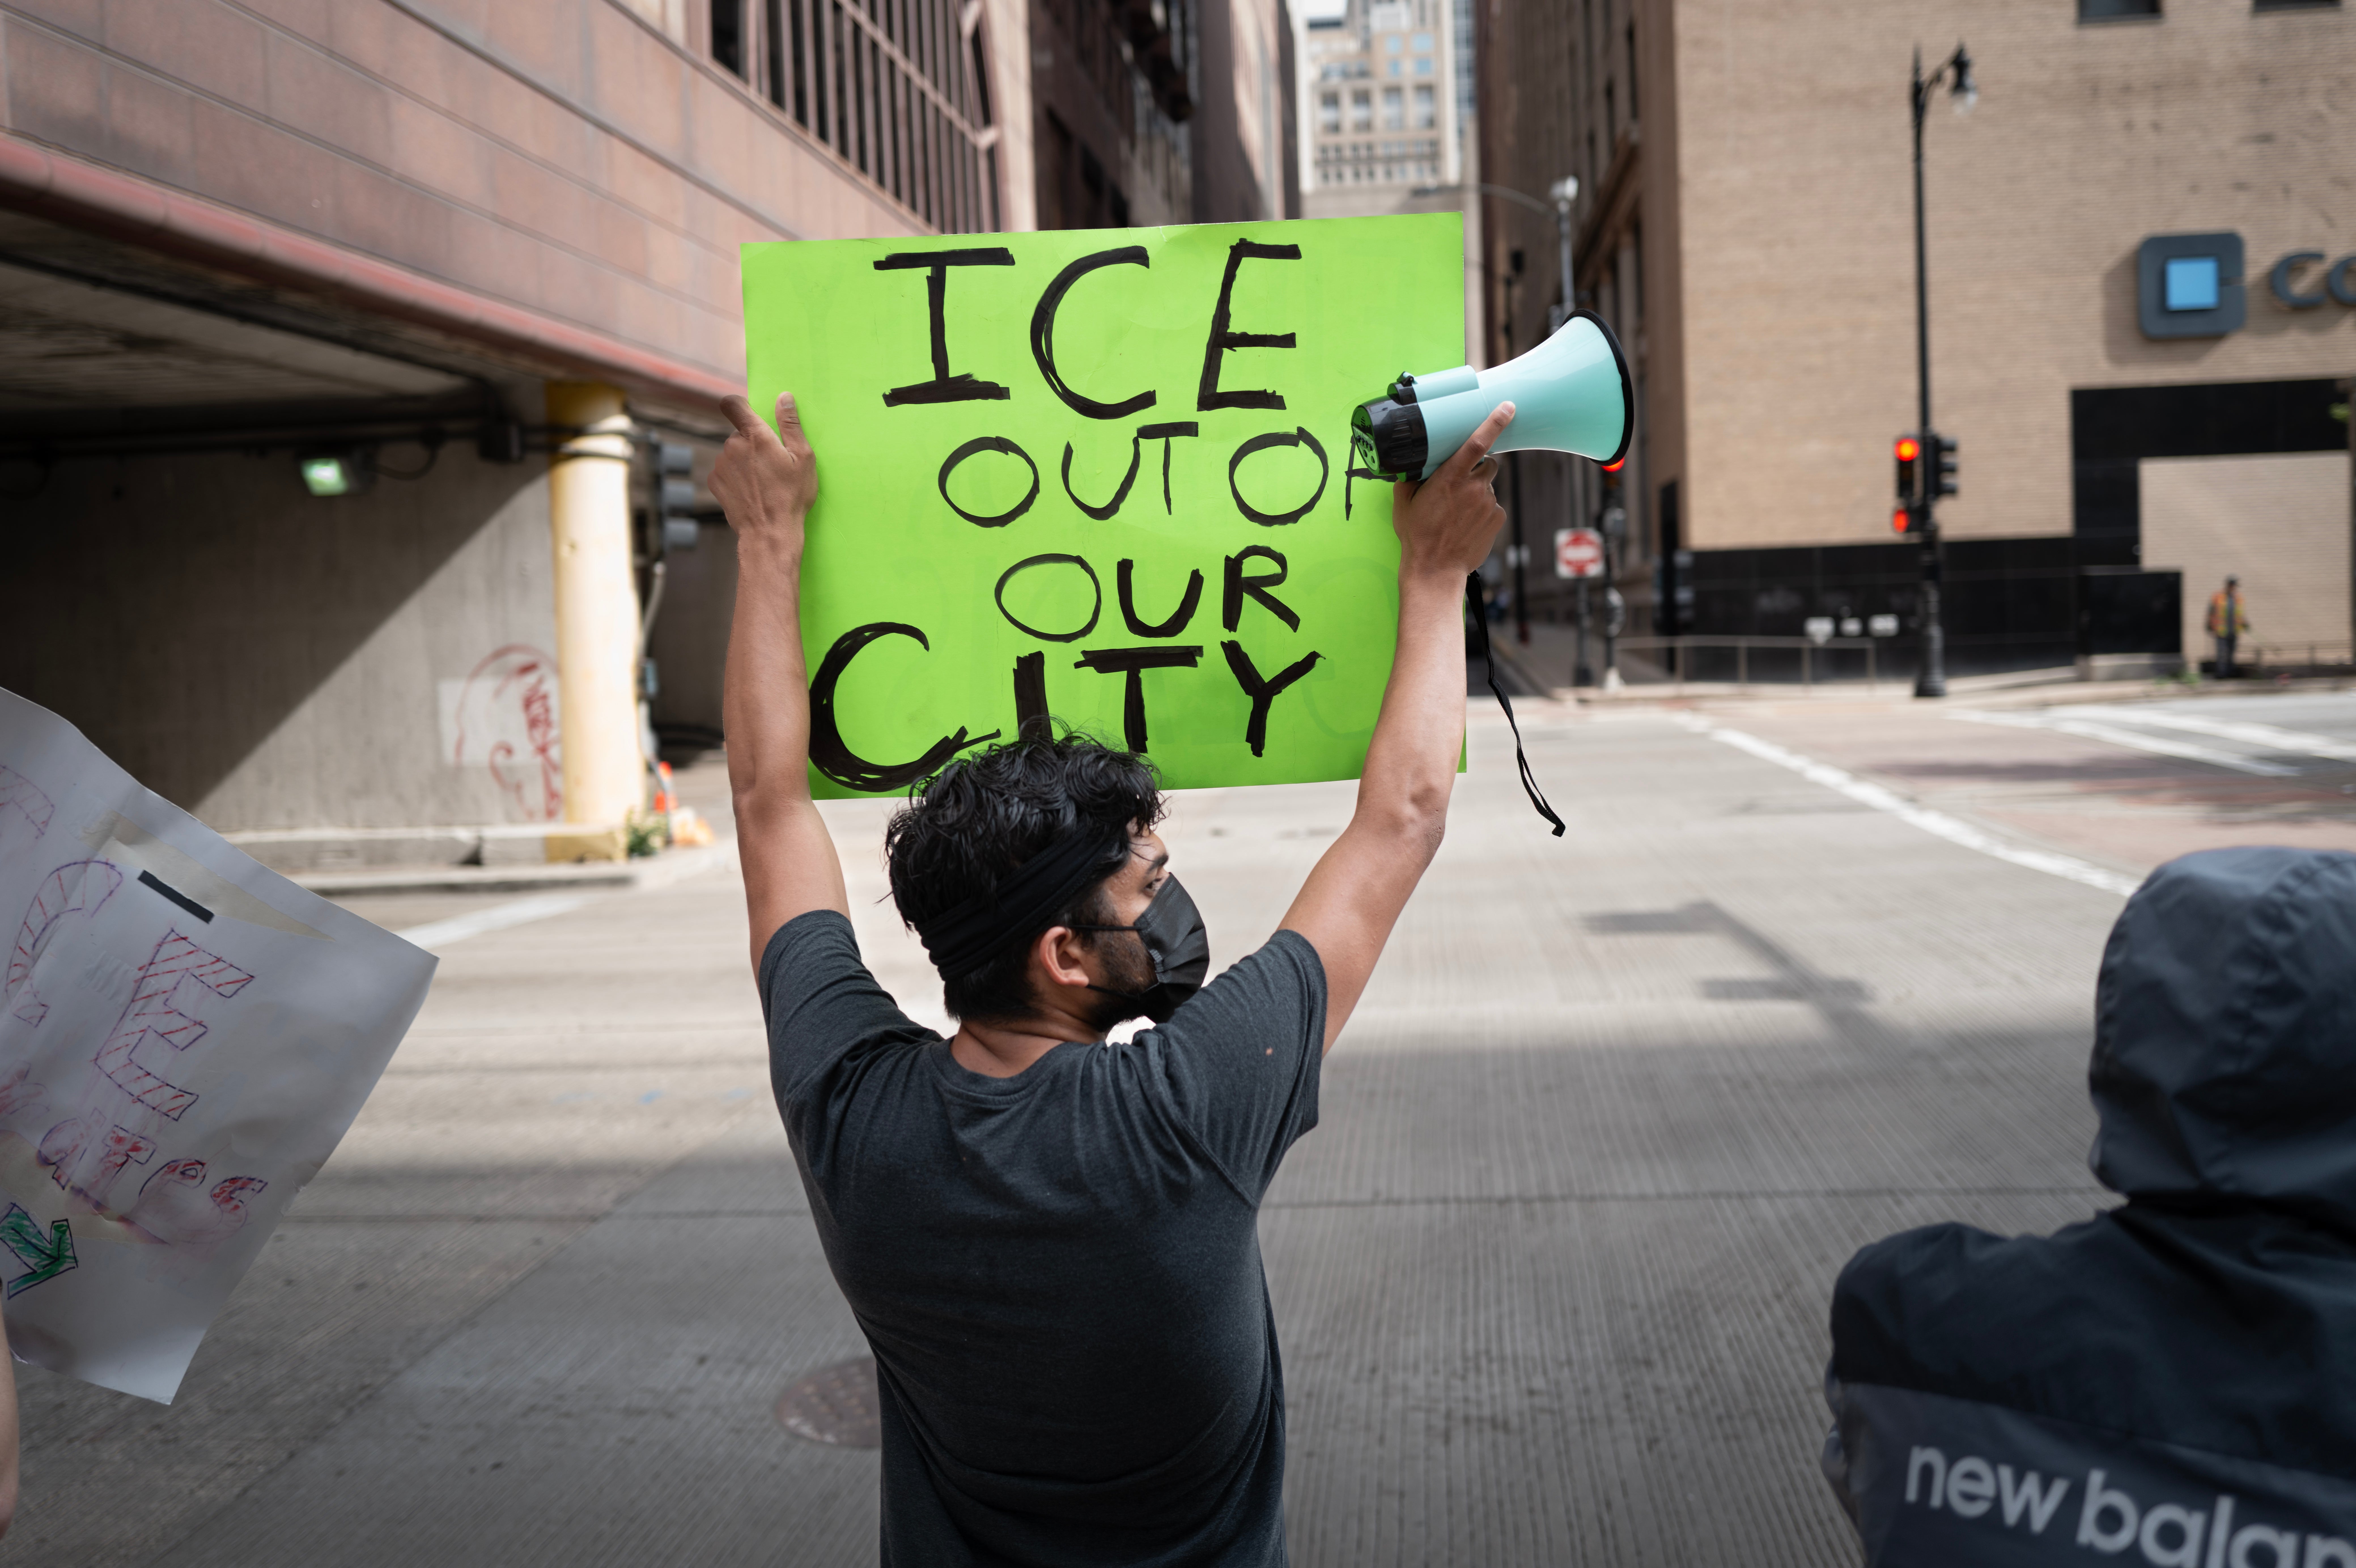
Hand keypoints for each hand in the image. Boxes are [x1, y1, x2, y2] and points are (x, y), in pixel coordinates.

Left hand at [710, 392, 817, 553]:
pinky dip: (735, 476)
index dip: (738, 405)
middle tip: (772, 464)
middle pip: (739, 433)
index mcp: (755, 435)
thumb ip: (791, 424)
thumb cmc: (791, 496)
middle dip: (753, 443)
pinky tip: (751, 491)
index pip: (733, 404)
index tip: (748, 413)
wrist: (769, 532)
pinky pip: (725, 470)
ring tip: (763, 482)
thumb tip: (784, 397)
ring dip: (744, 461)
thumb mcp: (803, 458)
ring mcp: (721, 464)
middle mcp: (732, 446)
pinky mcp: (715, 481)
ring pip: (732, 453)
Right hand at [1391, 401, 1512, 580]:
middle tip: (1460, 485)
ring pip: (1489, 487)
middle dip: (1478, 469)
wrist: (1435, 570)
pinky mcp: (1498, 519)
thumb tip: (1410, 467)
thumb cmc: (1418, 537)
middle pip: (1488, 464)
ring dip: (1477, 493)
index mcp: (1449, 478)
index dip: (1494, 422)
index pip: (1477, 442)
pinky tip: (1468, 525)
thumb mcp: (1404, 504)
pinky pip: (1494, 507)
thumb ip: (1409, 480)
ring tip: (1458, 513)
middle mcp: (1473, 487)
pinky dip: (1483, 512)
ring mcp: (1488, 504)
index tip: (1508, 407)